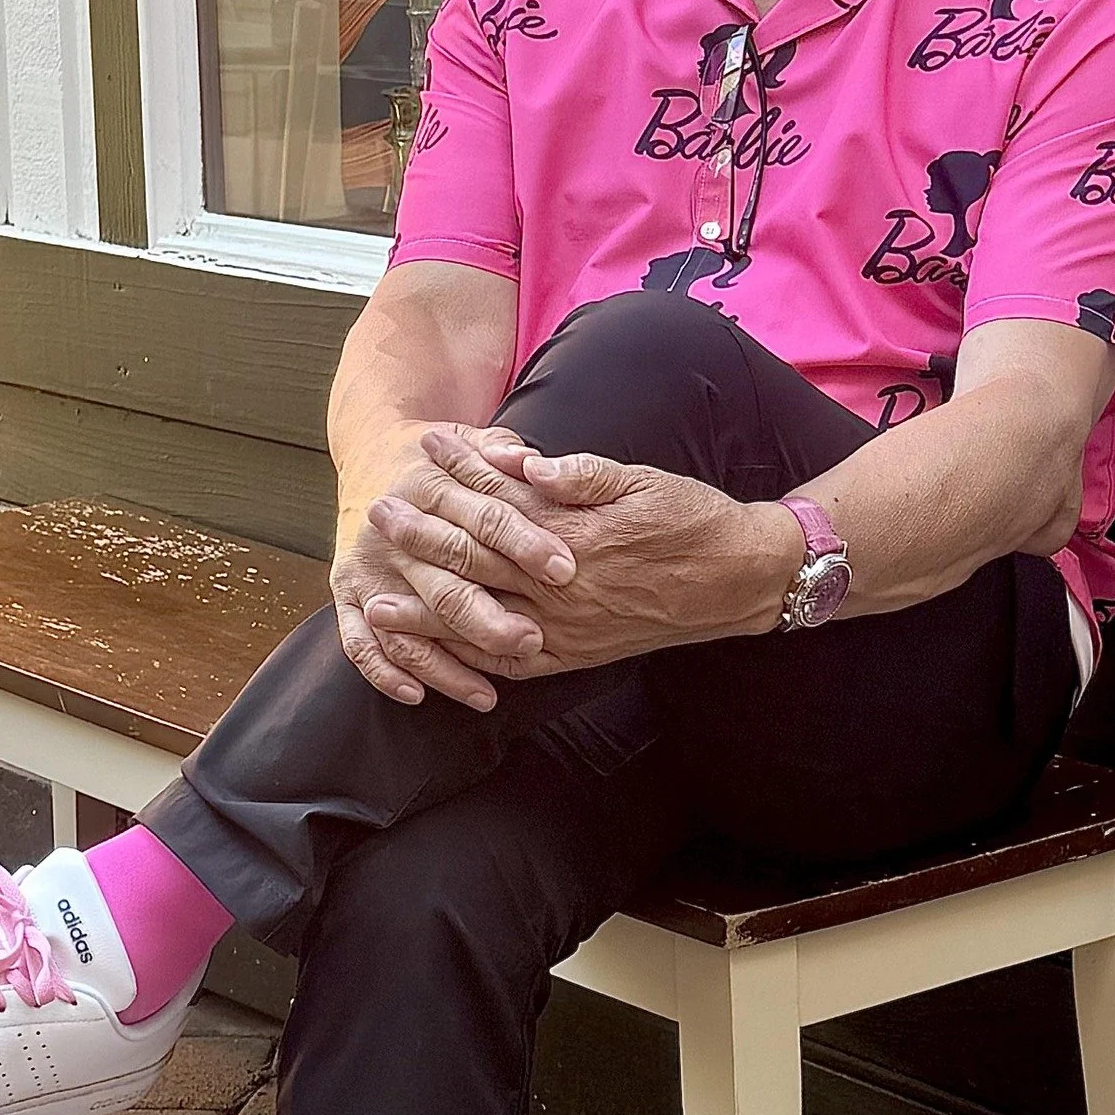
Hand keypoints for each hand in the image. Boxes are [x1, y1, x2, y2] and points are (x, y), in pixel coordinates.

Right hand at [332, 424, 574, 708]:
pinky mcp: (347, 593)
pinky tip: (418, 695)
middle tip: (532, 641)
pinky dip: (384, 672)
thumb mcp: (468, 441)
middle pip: (446, 580)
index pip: (485, 518)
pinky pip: (358, 642)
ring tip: (487, 693)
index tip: (566, 570)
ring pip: (404, 625)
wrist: (369, 459)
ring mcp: (367, 567)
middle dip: (489, 617)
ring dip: (444, 664)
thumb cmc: (439, 459)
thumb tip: (533, 464)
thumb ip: (503, 452)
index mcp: (430, 486)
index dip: (526, 543)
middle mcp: (393, 531)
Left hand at [367, 446, 801, 680]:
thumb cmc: (690, 519)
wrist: (737, 579)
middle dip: (423, 538)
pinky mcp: (575, 658)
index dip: (458, 474)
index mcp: (576, 537)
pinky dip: (467, 662)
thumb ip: (579, 474)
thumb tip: (523, 466)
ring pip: (482, 624)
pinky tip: (434, 655)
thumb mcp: (640, 480)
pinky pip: (509, 665)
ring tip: (376, 600)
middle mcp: (563, 590)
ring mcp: (567, 631)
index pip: (500, 503)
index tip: (423, 449)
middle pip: (477, 562)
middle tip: (379, 514)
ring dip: (426, 611)